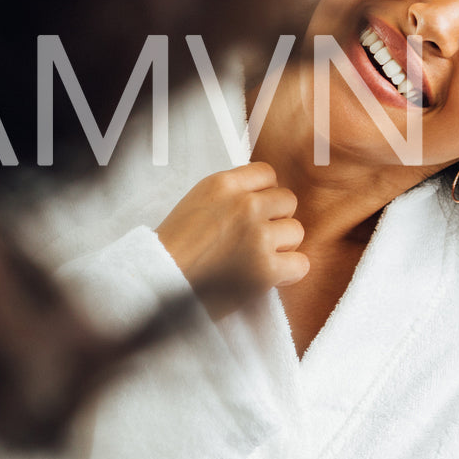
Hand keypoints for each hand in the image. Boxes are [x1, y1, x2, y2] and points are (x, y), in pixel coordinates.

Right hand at [155, 162, 308, 318]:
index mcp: (223, 184)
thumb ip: (230, 195)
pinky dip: (289, 272)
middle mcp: (244, 205)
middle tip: (255, 238)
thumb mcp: (197, 202)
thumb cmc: (174, 249)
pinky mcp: (266, 269)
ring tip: (256, 258)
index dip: (265, 193)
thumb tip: (264, 193)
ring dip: (282, 246)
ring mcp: (257, 236)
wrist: (157, 285)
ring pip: (296, 231)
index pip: (268, 173)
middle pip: (287, 201)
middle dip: (275, 219)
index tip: (255, 211)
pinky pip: (301, 264)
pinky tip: (269, 277)